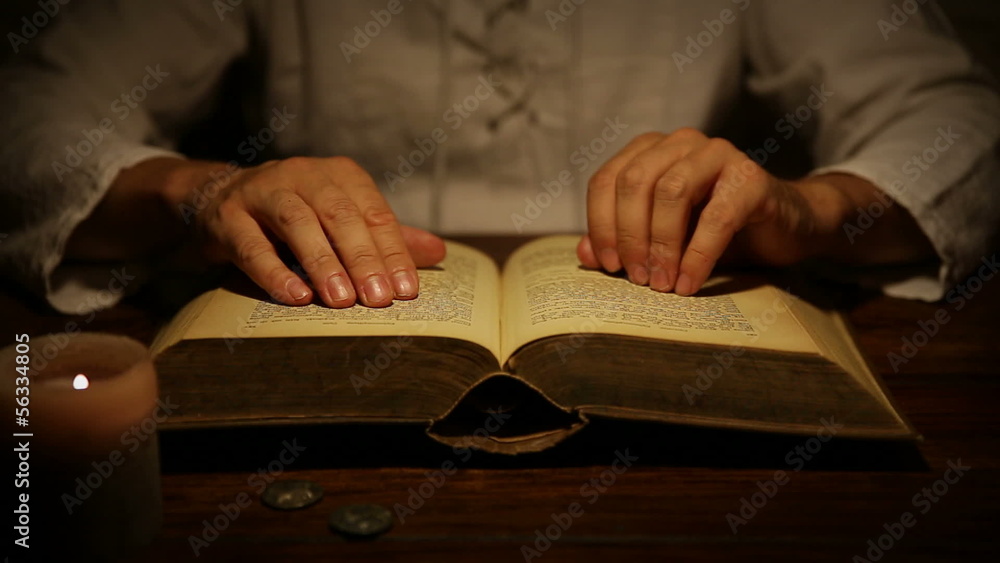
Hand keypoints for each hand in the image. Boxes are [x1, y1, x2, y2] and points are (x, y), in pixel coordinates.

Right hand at [186, 156, 444, 307]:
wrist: (219, 200)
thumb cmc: (297, 214)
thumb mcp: (343, 219)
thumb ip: (387, 236)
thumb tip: (438, 252)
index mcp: (341, 175)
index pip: (374, 213)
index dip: (392, 252)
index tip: (406, 290)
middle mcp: (304, 175)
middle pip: (340, 215)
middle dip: (362, 258)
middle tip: (379, 299)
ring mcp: (263, 191)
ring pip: (297, 223)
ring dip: (322, 262)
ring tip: (341, 300)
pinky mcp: (228, 216)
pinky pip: (252, 245)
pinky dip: (274, 271)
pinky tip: (296, 296)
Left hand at [578, 128, 854, 295]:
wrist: (782, 228)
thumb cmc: (713, 233)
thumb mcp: (661, 241)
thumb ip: (622, 242)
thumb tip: (584, 253)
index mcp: (650, 151)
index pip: (607, 180)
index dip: (600, 224)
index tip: (608, 265)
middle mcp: (680, 143)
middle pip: (634, 183)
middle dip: (630, 236)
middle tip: (636, 279)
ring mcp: (717, 153)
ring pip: (671, 192)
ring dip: (662, 245)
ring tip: (663, 284)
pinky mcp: (751, 176)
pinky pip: (716, 217)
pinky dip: (697, 256)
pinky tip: (689, 284)